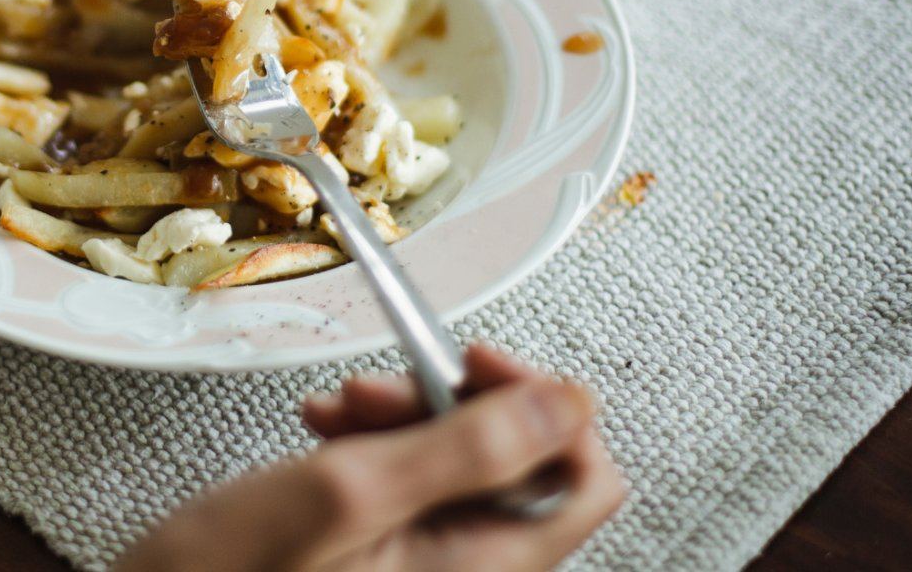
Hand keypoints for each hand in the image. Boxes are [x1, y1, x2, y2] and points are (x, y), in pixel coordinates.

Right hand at [115, 347, 624, 571]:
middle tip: (378, 390)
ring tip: (338, 410)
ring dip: (404, 418)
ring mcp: (429, 570)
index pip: (583, 475)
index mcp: (480, 569)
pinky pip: (417, 489)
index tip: (469, 360)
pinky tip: (328, 434)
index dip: (538, 404)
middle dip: (450, 403)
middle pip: (521, 463)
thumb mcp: (345, 491)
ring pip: (463, 467)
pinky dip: (376, 446)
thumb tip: (567, 402)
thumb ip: (465, 447)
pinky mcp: (389, 561)